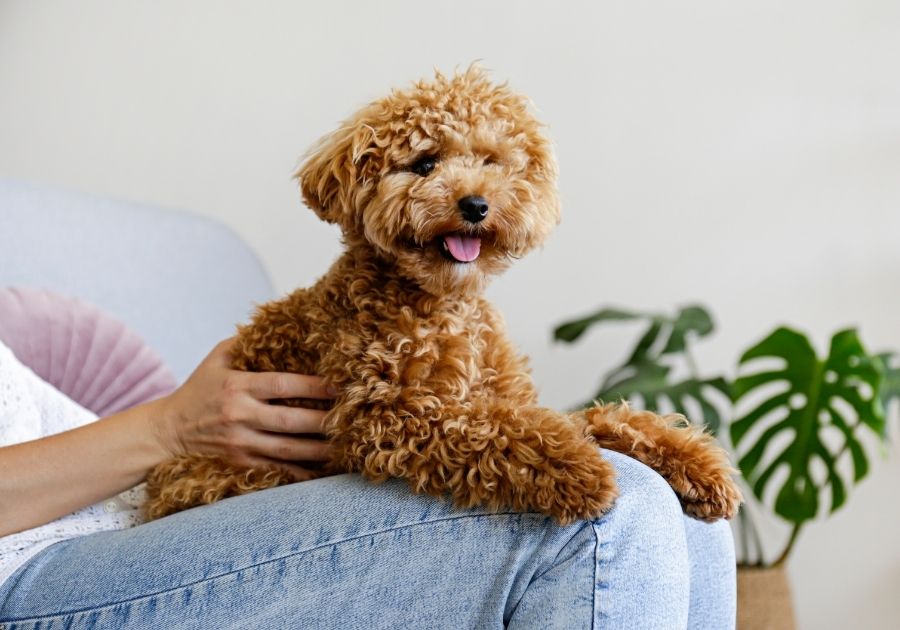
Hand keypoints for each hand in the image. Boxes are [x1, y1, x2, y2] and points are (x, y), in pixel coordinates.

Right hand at [152, 338, 334, 479]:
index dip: (314, 386)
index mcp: (237, 386)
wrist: (168, 432)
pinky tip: (324, 470)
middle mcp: (240, 417)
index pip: (283, 385)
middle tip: (354, 418)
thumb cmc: (200, 388)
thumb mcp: (218, 358)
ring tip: (347, 445)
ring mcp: (240, 444)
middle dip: (325, 420)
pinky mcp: (241, 465)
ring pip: (289, 450)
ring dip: (320, 450)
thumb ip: (247, 342)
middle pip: (291, 421)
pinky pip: (278, 471)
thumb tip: (280, 323)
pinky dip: (302, 473)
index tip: (340, 385)